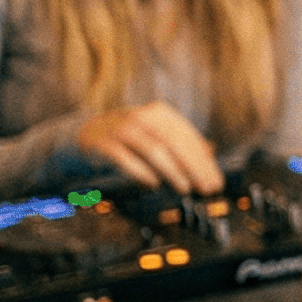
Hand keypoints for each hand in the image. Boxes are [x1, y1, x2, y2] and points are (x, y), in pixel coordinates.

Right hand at [75, 101, 223, 192]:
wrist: (86, 133)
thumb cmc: (128, 138)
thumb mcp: (155, 133)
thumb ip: (180, 142)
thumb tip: (210, 152)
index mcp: (159, 113)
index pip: (188, 137)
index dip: (205, 161)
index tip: (216, 181)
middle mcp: (142, 117)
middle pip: (175, 143)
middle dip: (194, 168)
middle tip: (206, 188)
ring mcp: (122, 128)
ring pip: (154, 150)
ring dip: (173, 171)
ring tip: (185, 188)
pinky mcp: (104, 142)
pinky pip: (126, 158)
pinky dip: (141, 171)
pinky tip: (154, 184)